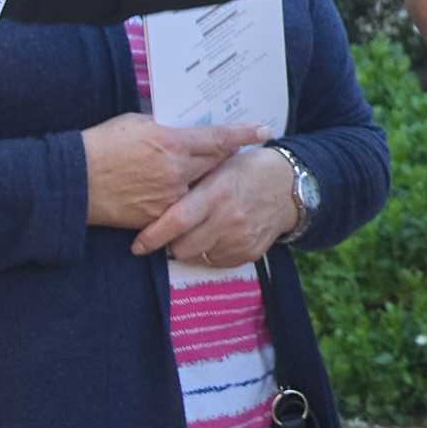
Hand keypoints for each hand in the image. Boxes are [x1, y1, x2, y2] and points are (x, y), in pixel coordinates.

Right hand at [85, 114, 250, 232]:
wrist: (74, 180)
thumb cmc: (102, 145)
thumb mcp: (136, 124)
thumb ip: (165, 128)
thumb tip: (183, 130)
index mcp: (172, 143)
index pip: (218, 139)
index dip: (244, 134)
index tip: (264, 130)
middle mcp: (176, 172)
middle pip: (215, 164)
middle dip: (225, 157)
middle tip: (233, 152)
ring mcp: (168, 198)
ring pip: (199, 189)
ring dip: (202, 181)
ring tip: (193, 174)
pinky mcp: (156, 217)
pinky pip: (179, 208)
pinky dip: (181, 201)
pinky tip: (172, 195)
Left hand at [143, 141, 304, 267]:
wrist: (288, 187)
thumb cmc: (246, 170)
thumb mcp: (218, 166)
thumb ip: (190, 183)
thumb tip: (153, 196)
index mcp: (217, 193)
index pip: (177, 221)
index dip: (153, 236)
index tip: (138, 245)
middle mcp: (228, 219)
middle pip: (183, 247)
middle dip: (170, 243)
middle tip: (170, 233)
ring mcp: (240, 239)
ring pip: (197, 257)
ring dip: (191, 248)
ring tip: (198, 229)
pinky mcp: (249, 253)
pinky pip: (216, 262)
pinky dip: (210, 252)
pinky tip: (216, 235)